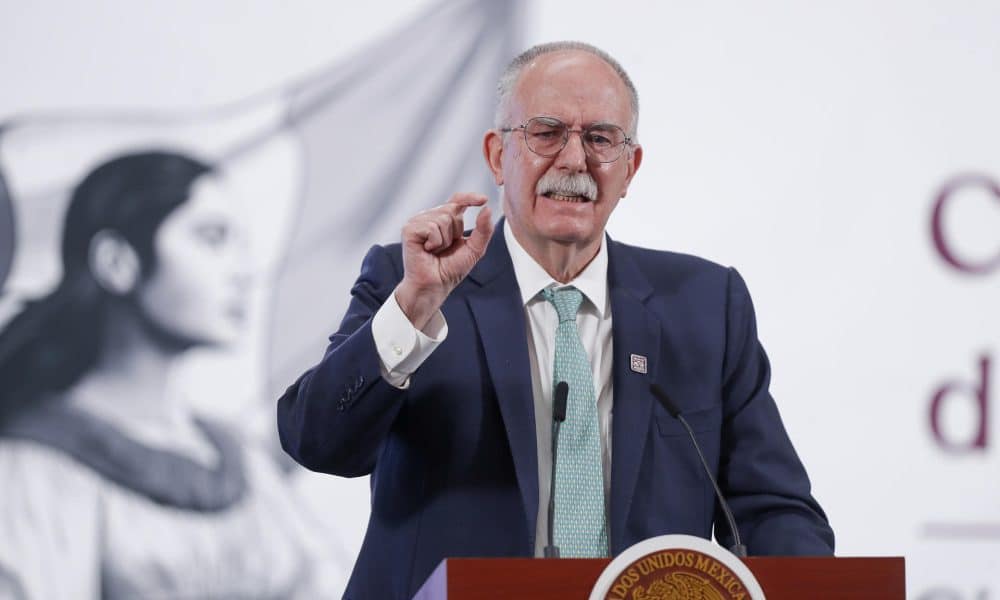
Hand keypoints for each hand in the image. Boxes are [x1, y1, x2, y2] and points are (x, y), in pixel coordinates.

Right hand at [395, 193, 493, 329]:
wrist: (435, 286)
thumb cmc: (451, 269)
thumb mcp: (474, 249)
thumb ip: (484, 230)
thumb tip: (487, 208)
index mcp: (443, 219)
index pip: (457, 200)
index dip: (469, 198)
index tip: (484, 200)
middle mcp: (429, 216)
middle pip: (452, 210)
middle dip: (455, 232)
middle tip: (444, 249)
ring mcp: (417, 221)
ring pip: (442, 218)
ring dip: (444, 240)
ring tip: (435, 251)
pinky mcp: (409, 229)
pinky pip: (431, 227)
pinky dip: (435, 242)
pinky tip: (427, 251)